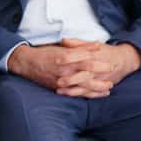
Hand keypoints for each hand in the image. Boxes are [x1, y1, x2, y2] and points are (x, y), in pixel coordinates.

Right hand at [7, 41, 138, 97]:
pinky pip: (75, 93)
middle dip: (102, 72)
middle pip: (88, 71)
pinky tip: (96, 94)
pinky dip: (87, 94)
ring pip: (83, 85)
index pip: (87, 59)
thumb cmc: (44, 54)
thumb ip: (80, 47)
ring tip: (109, 87)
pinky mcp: (58, 88)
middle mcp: (64, 70)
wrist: (26, 64)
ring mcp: (61, 80)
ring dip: (97, 86)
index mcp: (65, 57)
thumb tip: (97, 45)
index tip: (111, 61)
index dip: (100, 61)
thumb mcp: (62, 48)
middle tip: (113, 72)